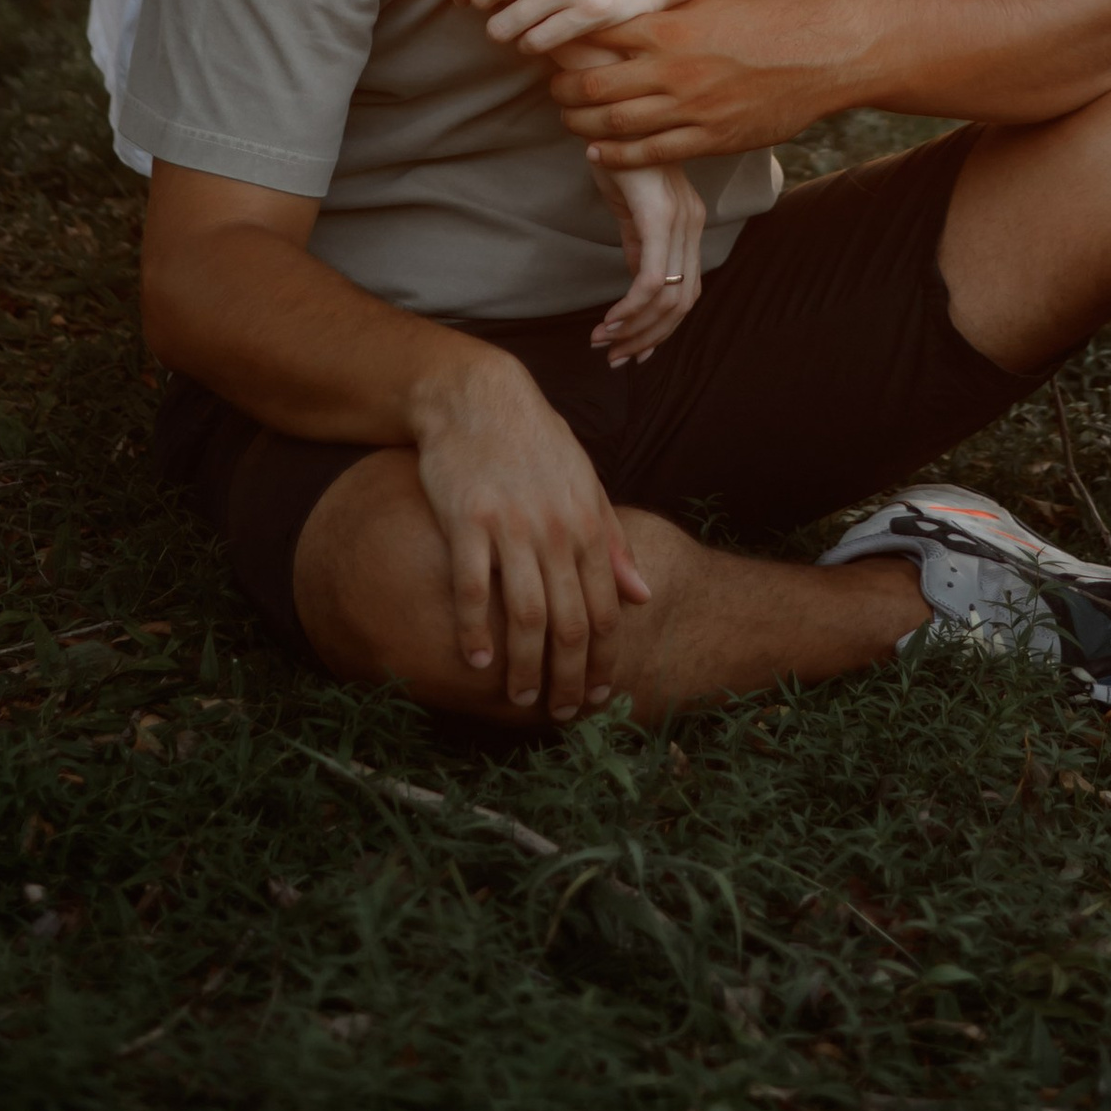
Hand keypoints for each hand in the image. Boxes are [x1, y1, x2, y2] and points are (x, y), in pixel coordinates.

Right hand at [407, 346, 650, 718]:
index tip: (599, 695)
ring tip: (520, 697)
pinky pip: (471, 588)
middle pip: (569, 624)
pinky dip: (474, 630)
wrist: (478, 397)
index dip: (604, 660)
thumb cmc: (536, 443)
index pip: (606, 610)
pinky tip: (474, 661)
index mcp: (588, 524)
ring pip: (525, 616)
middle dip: (568, 678)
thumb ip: (614, 541)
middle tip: (560, 714)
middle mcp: (555, 530)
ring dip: (524, 666)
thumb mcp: (587, 484)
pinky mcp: (466, 520)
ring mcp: (510, 526)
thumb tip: (644, 595)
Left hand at [551, 0, 864, 168]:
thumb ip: (666, 13)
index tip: (551, 43)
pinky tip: (598, 153)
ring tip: (567, 118)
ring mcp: (691, 109)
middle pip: (596, 86)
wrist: (823, 52)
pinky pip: (651, 154)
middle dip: (564, 89)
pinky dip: (617, 156)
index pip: (597, 35)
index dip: (568, 41)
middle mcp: (673, 71)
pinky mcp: (710, 139)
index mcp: (669, 29)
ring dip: (582, 124)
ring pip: (616, 125)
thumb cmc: (770, 17)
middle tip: (551, 87)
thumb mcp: (711, 0)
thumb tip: (625, 14)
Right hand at [587, 160, 706, 367]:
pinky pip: (651, 279)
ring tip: (604, 343)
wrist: (610, 109)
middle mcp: (692, 223)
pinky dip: (630, 309)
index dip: (664, 328)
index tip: (635, 351)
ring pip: (669, 298)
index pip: (689, 290)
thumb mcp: (630, 205)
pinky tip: (608, 322)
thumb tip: (639, 285)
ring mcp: (679, 220)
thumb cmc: (615, 152)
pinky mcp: (657, 216)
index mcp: (688, 221)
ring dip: (636, 330)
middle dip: (650, 338)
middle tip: (616, 358)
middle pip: (684, 302)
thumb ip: (639, 243)